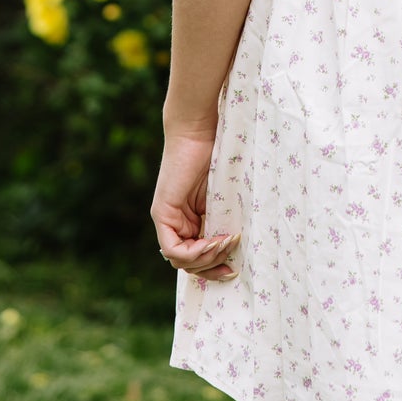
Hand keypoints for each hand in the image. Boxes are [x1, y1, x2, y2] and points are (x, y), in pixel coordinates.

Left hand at [151, 127, 239, 281]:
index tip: (234, 267)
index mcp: (191, 221)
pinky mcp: (162, 213)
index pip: (196, 260)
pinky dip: (194, 252)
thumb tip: (239, 252)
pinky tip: (212, 241)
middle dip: (211, 269)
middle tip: (231, 265)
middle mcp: (176, 224)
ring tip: (226, 242)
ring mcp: (167, 219)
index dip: (214, 268)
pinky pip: (172, 249)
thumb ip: (224, 222)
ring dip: (206, 258)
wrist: (200, 132)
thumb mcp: (225, 199)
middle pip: (188, 265)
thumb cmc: (218, 157)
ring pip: (180, 261)